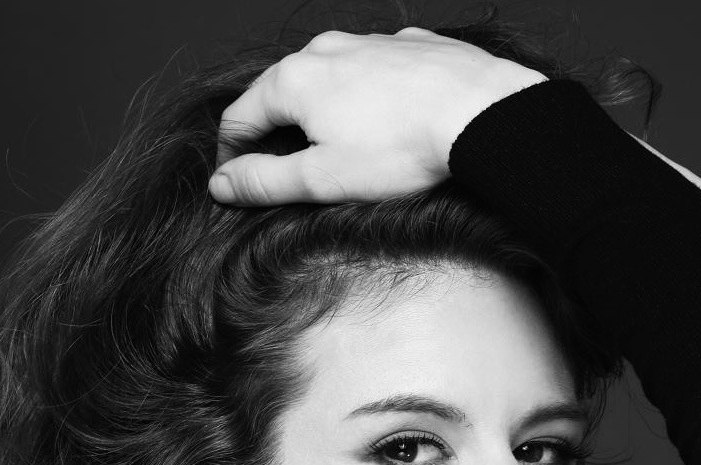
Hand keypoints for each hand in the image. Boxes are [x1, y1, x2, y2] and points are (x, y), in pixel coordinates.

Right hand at [209, 27, 545, 205]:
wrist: (477, 113)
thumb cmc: (400, 149)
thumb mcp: (322, 179)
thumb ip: (265, 182)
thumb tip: (223, 184)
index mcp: (293, 80)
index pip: (238, 118)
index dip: (231, 158)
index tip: (236, 186)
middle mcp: (325, 49)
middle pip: (281, 94)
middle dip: (275, 134)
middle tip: (285, 175)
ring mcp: (369, 42)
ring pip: (328, 78)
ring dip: (321, 113)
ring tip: (338, 151)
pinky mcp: (409, 47)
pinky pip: (373, 72)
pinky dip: (365, 97)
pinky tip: (384, 124)